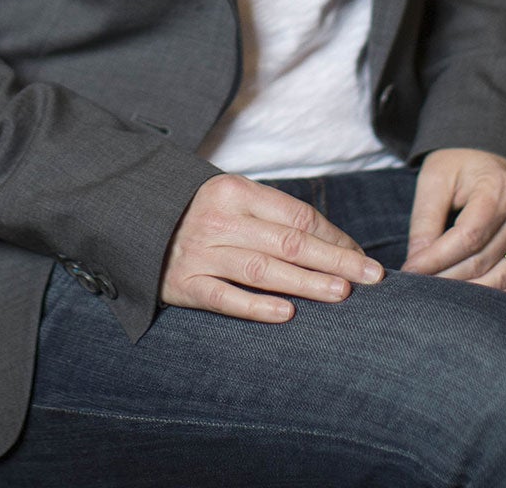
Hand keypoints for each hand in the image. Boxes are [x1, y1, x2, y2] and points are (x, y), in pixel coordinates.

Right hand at [160, 173, 385, 321]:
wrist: (134, 221)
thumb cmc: (198, 213)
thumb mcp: (232, 198)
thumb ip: (274, 215)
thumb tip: (334, 243)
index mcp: (235, 191)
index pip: (297, 215)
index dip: (333, 237)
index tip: (361, 256)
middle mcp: (220, 220)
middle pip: (288, 241)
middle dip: (335, 259)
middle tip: (371, 276)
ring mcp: (201, 252)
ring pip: (262, 269)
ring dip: (306, 282)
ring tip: (342, 293)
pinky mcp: (184, 284)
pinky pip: (224, 297)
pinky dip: (256, 307)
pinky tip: (286, 314)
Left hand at [401, 148, 505, 296]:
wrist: (489, 158)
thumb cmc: (459, 166)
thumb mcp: (436, 179)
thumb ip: (425, 219)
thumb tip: (416, 262)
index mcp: (498, 190)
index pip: (467, 236)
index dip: (437, 259)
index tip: (410, 270)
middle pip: (482, 260)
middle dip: (446, 278)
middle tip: (417, 287)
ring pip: (501, 278)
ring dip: (468, 294)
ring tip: (438, 296)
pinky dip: (501, 298)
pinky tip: (475, 303)